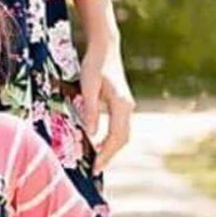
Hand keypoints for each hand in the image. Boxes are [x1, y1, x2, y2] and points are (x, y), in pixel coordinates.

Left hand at [79, 38, 134, 173]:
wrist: (105, 47)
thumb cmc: (94, 64)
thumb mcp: (87, 86)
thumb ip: (90, 109)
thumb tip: (90, 134)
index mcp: (121, 105)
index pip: (116, 137)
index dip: (106, 154)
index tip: (95, 167)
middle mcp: (127, 107)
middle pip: (122, 138)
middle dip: (109, 155)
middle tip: (94, 169)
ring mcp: (126, 105)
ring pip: (122, 133)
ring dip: (110, 148)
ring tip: (95, 160)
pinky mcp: (121, 103)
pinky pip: (118, 126)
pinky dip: (110, 138)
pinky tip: (97, 144)